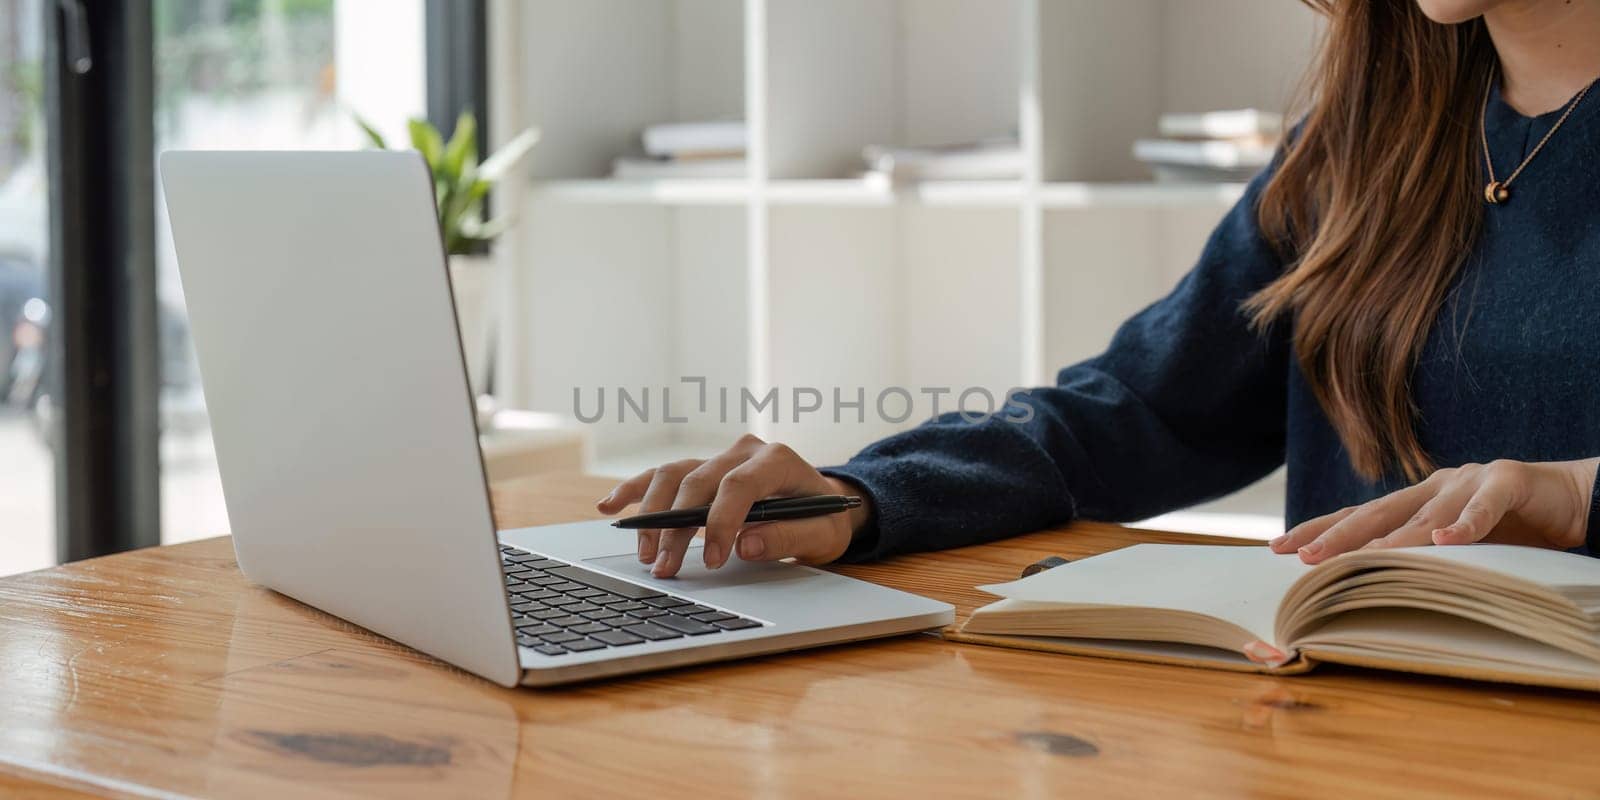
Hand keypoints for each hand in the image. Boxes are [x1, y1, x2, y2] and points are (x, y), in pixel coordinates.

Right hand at [595, 434, 871, 577]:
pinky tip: (610, 507)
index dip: (720, 521)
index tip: (712, 559)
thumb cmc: (823, 519)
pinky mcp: (701, 470)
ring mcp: (719, 457)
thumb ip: (789, 537)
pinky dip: (635, 489)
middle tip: (666, 568)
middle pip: (697, 481)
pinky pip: (662, 475)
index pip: (738, 485)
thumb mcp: (822, 535)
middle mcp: (743, 451)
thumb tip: (745, 543)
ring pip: (673, 475)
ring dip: (652, 513)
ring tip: (646, 554)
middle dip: (677, 528)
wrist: (822, 503)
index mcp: (777, 459)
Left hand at [1270, 458, 1597, 564]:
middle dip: (1338, 536)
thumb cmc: (1508, 528)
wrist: (1570, 498)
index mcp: (1414, 501)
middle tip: (1304, 557)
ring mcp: (1468, 481)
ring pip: (1425, 513)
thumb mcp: (1455, 548)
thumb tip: (1366, 591)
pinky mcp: (1507, 481)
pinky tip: (1448, 540)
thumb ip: (1419, 559)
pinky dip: (1466, 523)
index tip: (1278, 548)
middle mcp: (1433, 487)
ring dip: (1394, 538)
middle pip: (1377, 512)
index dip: (1319, 530)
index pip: (1357, 516)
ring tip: (1363, 558)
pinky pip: (1484, 507)